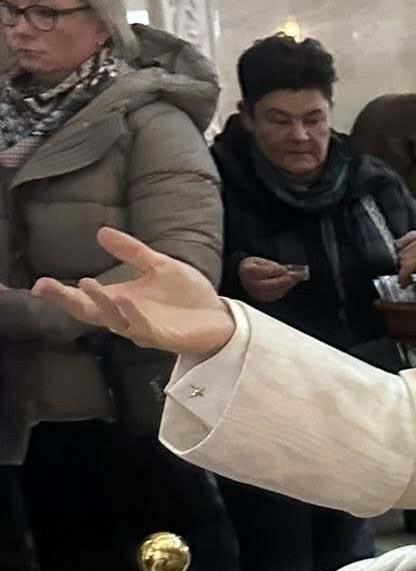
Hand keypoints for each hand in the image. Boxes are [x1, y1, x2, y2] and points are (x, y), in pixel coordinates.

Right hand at [32, 227, 235, 359]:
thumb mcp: (158, 265)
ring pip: (115, 321)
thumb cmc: (187, 296)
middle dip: (69, 301)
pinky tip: (124, 300)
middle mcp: (127, 317)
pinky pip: (144, 328)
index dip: (62, 294)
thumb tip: (101, 232)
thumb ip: (132, 251)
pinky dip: (132, 315)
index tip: (39, 284)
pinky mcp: (164, 337)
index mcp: (122, 301)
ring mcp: (144, 329)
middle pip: (91, 313)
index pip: (86, 299)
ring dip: (101, 304)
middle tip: (47, 288)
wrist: (220, 316)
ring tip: (88, 285)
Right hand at [238, 256, 303, 302]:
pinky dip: (284, 290)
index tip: (286, 268)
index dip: (278, 270)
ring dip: (288, 285)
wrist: (240, 278)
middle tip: (298, 275)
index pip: (267, 272)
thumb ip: (270, 264)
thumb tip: (283, 269)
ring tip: (296, 279)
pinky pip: (276, 295)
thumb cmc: (250, 268)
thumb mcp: (257, 260)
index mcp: (251, 272)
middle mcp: (253, 285)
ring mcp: (258, 294)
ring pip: (277, 291)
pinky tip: (288, 284)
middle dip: (287, 279)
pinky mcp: (263, 299)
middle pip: (274, 284)